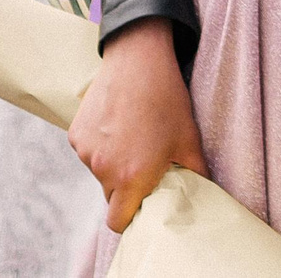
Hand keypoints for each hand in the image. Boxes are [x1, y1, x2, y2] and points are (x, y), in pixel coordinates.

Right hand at [68, 19, 207, 233]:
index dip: (131, 219)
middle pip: (110, 197)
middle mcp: (103, 169)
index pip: (119, 221)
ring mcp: (86, 152)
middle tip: (145, 166)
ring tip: (134, 137)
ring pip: (99, 172)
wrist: (138, 58)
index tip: (143, 207)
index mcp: (132, 177)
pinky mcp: (76, 134)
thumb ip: (196, 174)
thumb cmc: (167, 99)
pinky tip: (118, 124)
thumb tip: (205, 194)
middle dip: (125, 189)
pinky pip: (89, 152)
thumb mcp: (189, 138)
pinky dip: (101, 146)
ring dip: (113, 164)